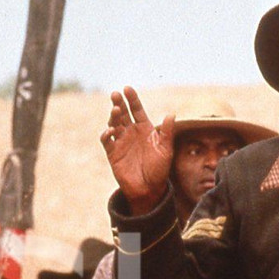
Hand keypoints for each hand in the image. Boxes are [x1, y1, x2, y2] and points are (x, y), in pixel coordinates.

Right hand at [100, 86, 174, 213]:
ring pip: (114, 124)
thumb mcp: (165, 150)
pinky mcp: (113, 153)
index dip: (132, 99)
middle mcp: (131, 132)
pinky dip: (106, 134)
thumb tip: (172, 114)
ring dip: (113, 116)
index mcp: (144, 129)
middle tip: (115, 94)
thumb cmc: (159, 170)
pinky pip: (107, 141)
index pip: (137, 110)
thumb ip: (167, 133)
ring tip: (116, 110)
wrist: (149, 189)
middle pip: (123, 113)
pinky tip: (110, 130)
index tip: (128, 89)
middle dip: (119, 103)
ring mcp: (121, 141)